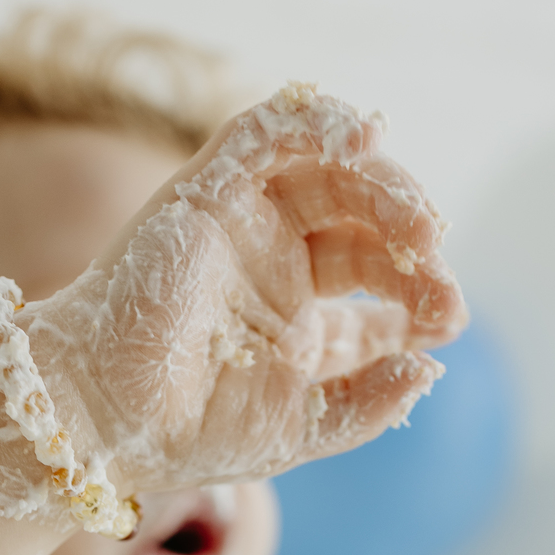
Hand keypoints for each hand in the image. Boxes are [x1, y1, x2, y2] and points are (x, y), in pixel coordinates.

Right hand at [26, 83, 467, 499]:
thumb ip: (368, 404)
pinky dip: (319, 120)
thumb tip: (428, 369)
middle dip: (414, 250)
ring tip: (422, 229)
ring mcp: (245, 226)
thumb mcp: (301, 429)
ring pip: (333, 174)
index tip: (446, 322)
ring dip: (387, 187)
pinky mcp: (210, 189)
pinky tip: (365, 141)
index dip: (423, 298)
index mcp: (299, 328)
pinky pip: (269, 130)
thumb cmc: (190, 434)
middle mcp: (277, 270)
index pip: (380, 293)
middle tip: (439, 281)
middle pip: (367, 229)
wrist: (108, 416)